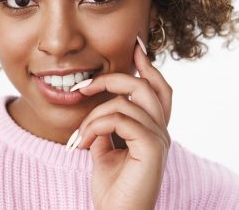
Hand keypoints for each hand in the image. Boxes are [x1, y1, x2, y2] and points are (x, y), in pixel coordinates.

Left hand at [71, 43, 172, 208]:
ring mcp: (159, 139)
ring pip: (126, 102)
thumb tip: (96, 114)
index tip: (135, 47)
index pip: (157, 89)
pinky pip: (121, 119)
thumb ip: (106, 130)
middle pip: (146, 85)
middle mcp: (160, 131)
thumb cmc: (112, 190)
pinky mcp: (152, 148)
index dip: (148, 66)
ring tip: (78, 138)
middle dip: (113, 78)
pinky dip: (96, 126)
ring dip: (93, 116)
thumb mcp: (104, 152)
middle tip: (83, 87)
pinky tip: (83, 144)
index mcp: (151, 130)